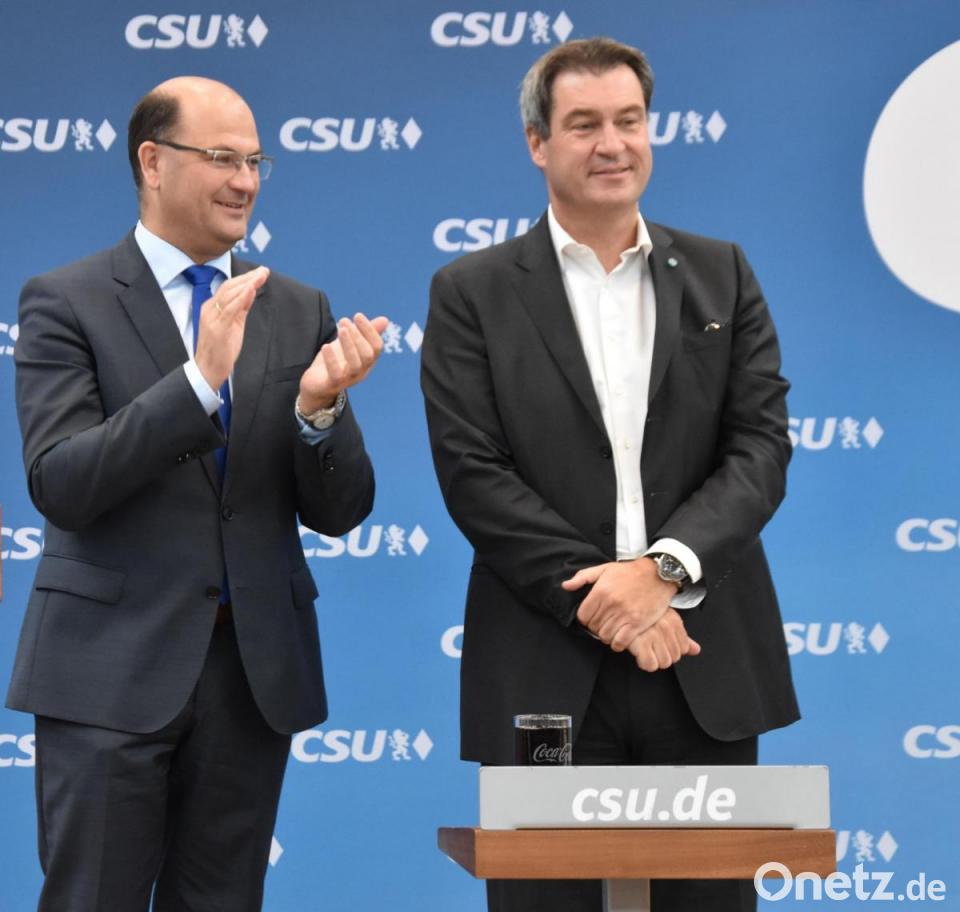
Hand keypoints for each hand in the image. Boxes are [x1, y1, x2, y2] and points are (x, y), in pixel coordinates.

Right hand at [195, 266, 268, 389]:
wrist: (208, 369)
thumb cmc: (221, 348)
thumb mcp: (234, 324)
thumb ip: (241, 308)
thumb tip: (250, 291)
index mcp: (212, 307)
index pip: (229, 287)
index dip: (245, 278)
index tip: (260, 272)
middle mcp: (210, 309)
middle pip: (229, 287)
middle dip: (248, 277)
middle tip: (264, 270)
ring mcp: (212, 318)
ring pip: (229, 295)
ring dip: (247, 283)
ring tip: (260, 276)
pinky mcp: (217, 328)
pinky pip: (229, 309)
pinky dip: (240, 298)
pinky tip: (250, 289)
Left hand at [298, 313, 389, 411]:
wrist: (317, 385)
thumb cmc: (336, 362)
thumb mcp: (350, 344)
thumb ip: (365, 333)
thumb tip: (385, 320)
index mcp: (368, 361)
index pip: (377, 347)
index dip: (370, 331)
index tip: (358, 315)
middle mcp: (361, 371)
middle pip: (368, 355)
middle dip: (358, 336)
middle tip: (344, 321)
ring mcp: (348, 380)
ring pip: (355, 365)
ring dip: (349, 345)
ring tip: (340, 329)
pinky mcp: (332, 384)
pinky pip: (336, 374)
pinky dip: (332, 360)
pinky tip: (326, 346)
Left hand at [564, 557, 676, 650]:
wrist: (657, 574)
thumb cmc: (629, 572)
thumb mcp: (604, 569)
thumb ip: (582, 577)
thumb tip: (565, 586)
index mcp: (601, 591)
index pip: (583, 616)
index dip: (585, 619)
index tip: (591, 618)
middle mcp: (611, 603)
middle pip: (594, 627)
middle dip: (596, 628)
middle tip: (603, 624)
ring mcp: (625, 614)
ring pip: (605, 636)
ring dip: (606, 636)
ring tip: (611, 630)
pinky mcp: (637, 623)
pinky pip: (620, 642)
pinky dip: (617, 644)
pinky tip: (619, 638)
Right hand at [627, 608, 700, 671]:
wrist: (619, 609)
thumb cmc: (642, 617)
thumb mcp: (665, 622)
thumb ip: (682, 638)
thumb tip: (696, 650)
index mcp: (674, 621)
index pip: (683, 648)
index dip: (672, 650)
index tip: (660, 644)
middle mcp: (666, 627)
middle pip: (674, 658)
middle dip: (662, 655)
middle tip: (651, 646)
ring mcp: (653, 634)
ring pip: (664, 663)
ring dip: (654, 659)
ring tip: (645, 649)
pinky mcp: (640, 642)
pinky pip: (650, 665)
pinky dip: (644, 662)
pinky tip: (639, 653)